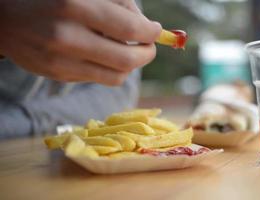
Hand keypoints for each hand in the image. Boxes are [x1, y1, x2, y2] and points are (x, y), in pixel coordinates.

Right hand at [0, 0, 161, 84]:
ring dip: (131, 65)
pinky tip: (106, 56)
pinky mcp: (57, 75)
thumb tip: (146, 26)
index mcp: (75, 5)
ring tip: (130, 51)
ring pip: (116, 75)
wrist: (5, 18)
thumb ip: (118, 3)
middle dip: (147, 54)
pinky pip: (98, 79)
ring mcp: (61, 61)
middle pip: (127, 59)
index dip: (150, 32)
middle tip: (149, 46)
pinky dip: (111, 69)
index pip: (129, 28)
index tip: (156, 30)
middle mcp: (67, 37)